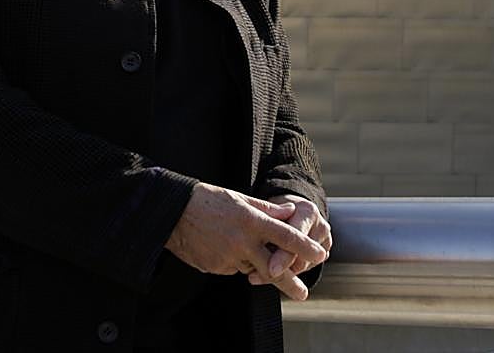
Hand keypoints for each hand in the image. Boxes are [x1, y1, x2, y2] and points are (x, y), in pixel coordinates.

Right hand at [164, 183, 328, 300]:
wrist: (172, 213)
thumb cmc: (208, 200)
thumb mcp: (239, 198)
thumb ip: (266, 209)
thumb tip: (289, 213)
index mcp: (251, 220)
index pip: (286, 236)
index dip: (306, 247)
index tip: (320, 254)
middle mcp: (242, 241)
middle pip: (275, 269)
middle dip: (290, 284)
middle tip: (303, 294)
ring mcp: (228, 257)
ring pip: (251, 267)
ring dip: (253, 263)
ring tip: (236, 243)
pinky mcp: (216, 267)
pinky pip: (233, 269)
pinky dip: (234, 261)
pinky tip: (221, 246)